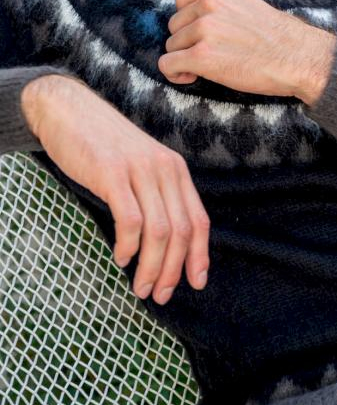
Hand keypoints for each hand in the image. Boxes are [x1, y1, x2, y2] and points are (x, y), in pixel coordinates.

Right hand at [21, 74, 209, 304]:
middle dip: (173, 270)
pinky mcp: (113, 173)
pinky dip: (129, 245)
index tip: (195, 283)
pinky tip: (121, 257)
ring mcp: (140, 170)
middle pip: (181, 231)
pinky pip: (130, 219)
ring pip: (159, 231)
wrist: (70, 110)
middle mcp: (164, 169)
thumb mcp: (141, 166)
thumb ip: (156, 195)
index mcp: (175, 169)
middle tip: (159, 295)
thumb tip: (165, 243)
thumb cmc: (103, 144)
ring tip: (140, 287)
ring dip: (151, 266)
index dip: (200, 255)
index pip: (199, 219)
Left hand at [158, 0, 336, 103]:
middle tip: (209, 54)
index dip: (188, 21)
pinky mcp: (201, 56)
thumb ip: (220, 6)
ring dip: (184, 59)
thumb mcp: (247, 4)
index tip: (201, 35)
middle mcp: (209, 4)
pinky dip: (175, 74)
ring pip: (171, 46)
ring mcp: (204, 29)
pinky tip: (191, 77)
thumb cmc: (278, 37)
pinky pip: (167, 64)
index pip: (181, 0)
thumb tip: (193, 21)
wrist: (299, 57)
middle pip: (174, 25)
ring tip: (206, 67)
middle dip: (186, 42)